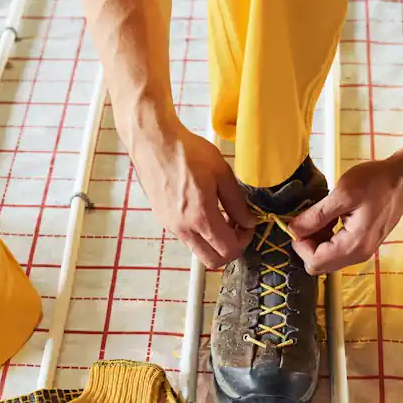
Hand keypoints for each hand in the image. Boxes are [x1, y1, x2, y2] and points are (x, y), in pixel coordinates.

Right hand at [128, 120, 254, 268]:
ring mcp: (171, 226)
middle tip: (237, 228)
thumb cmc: (186, 152)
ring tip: (221, 215)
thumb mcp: (222, 173)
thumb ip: (238, 202)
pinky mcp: (163, 219)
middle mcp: (183, 228)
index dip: (245, 241)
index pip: (228, 250)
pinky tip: (204, 209)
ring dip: (214, 241)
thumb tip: (248, 221)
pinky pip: (186, 237)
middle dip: (230, 249)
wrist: (154, 142)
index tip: (248, 225)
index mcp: (200, 218)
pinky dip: (200, 232)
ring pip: (198, 250)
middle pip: (212, 260)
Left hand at [289, 156, 402, 274]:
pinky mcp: (363, 244)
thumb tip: (293, 230)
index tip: (298, 223)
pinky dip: (328, 237)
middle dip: (307, 244)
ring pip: (327, 258)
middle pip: (319, 265)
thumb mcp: (342, 194)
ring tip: (321, 216)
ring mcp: (362, 251)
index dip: (300, 244)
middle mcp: (358, 255)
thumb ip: (316, 216)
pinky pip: (338, 250)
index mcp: (353, 246)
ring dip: (317, 240)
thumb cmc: (378, 182)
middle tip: (308, 220)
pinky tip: (331, 218)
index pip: (314, 261)